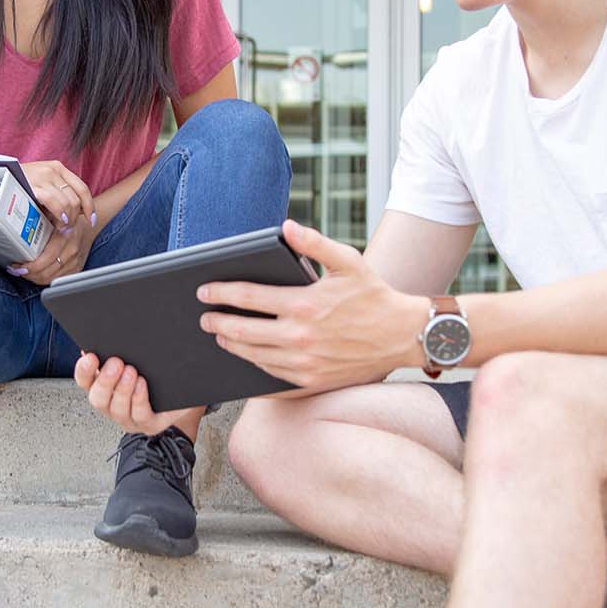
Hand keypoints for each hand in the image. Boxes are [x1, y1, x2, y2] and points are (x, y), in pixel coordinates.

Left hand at [11, 213, 90, 285]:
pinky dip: (44, 278)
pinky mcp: (76, 269)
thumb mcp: (54, 216)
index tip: (17, 265)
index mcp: (65, 236)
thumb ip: (39, 222)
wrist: (88, 227)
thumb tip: (18, 230)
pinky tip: (36, 274)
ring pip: (50, 278)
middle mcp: (71, 251)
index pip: (45, 259)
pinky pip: (56, 279)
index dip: (30, 266)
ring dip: (34, 277)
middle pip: (46, 273)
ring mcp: (74, 262)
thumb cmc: (68, 220)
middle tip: (16, 269)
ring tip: (23, 272)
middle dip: (28, 274)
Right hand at [19, 160, 94, 229]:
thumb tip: (74, 214)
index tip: (90, 220)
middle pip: (76, 198)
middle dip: (75, 217)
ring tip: (60, 228)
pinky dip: (59, 214)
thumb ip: (57, 194)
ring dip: (67, 219)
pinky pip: (54, 202)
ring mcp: (43, 175)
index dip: (89, 207)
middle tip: (68, 229)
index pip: (82, 188)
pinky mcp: (34, 184)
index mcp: (58, 168)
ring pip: (68, 202)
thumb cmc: (19, 186)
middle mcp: (53, 169)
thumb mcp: (42, 186)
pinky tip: (57, 222)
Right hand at [73, 352, 198, 435]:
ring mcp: (128, 417)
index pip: (84, 380)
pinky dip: (139, 399)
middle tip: (115, 363)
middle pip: (98, 398)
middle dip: (105, 380)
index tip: (91, 356)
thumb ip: (116, 350)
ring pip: (118, 409)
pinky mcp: (148, 423)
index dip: (84, 370)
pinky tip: (142, 384)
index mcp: (102, 387)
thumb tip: (104, 337)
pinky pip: (140, 414)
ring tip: (131, 372)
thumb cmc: (152, 375)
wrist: (180, 393)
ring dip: (123, 389)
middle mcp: (111, 405)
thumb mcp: (134, 359)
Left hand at [197, 219, 422, 389]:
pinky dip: (253, 366)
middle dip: (217, 323)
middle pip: (241, 331)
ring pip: (252, 356)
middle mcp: (300, 336)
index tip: (204, 291)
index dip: (220, 293)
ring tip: (220, 337)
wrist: (402, 334)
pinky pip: (271, 377)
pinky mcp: (311, 381)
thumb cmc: (373, 295)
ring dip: (231, 346)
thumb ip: (314, 243)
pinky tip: (246, 358)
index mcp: (304, 304)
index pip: (247, 297)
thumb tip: (286, 226)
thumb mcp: (348, 261)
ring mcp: (304, 363)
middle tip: (204, 318)